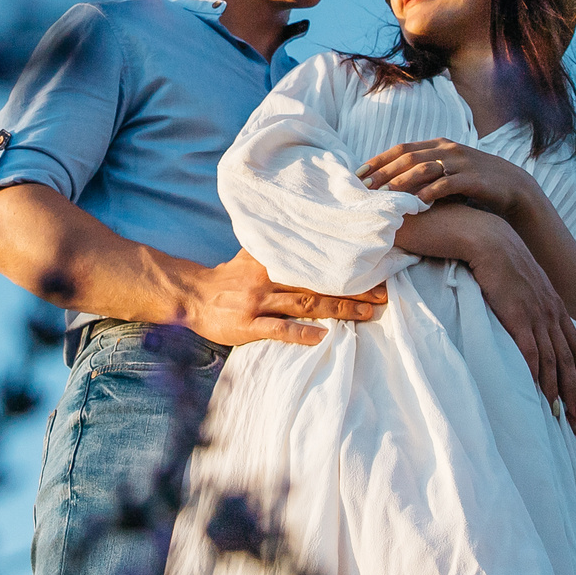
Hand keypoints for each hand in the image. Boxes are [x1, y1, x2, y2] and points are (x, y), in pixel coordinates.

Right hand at [183, 249, 385, 348]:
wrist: (191, 296)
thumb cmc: (226, 279)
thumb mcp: (250, 256)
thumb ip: (278, 251)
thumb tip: (304, 237)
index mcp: (272, 261)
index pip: (315, 261)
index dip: (346, 266)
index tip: (375, 268)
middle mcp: (268, 279)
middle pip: (318, 282)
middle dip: (353, 289)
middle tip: (384, 294)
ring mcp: (258, 303)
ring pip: (305, 304)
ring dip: (339, 309)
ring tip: (367, 313)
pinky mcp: (248, 325)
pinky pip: (278, 329)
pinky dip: (301, 333)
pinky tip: (323, 337)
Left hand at [359, 138, 545, 219]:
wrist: (513, 187)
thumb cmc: (475, 182)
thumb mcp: (449, 171)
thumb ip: (426, 172)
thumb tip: (393, 182)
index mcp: (439, 145)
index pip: (401, 148)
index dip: (379, 160)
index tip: (358, 173)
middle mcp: (447, 149)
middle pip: (408, 157)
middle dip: (384, 172)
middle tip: (363, 186)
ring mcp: (461, 162)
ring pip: (424, 168)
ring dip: (401, 181)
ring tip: (383, 195)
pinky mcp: (473, 178)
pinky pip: (447, 183)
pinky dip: (430, 192)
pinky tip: (417, 203)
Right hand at [463, 219, 575, 440]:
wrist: (484, 236)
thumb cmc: (495, 256)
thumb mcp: (519, 281)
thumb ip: (525, 301)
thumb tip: (520, 318)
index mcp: (554, 304)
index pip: (575, 346)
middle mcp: (551, 311)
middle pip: (569, 360)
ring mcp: (537, 313)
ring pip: (554, 361)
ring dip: (559, 393)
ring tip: (562, 420)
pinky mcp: (518, 315)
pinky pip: (531, 352)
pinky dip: (537, 377)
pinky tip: (538, 396)